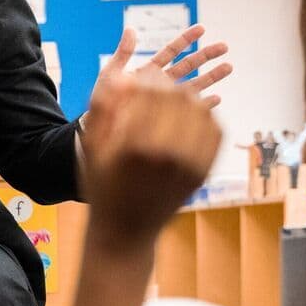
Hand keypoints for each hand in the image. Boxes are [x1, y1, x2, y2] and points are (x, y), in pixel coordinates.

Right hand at [81, 71, 220, 240]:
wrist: (127, 230)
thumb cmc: (102, 187)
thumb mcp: (92, 149)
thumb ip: (103, 110)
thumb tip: (122, 75)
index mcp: (136, 148)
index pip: (153, 94)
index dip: (149, 78)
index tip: (141, 74)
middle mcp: (168, 156)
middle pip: (180, 99)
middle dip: (169, 85)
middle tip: (158, 82)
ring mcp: (190, 165)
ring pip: (201, 112)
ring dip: (189, 97)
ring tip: (173, 95)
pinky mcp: (203, 172)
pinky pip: (214, 131)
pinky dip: (205, 115)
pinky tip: (190, 113)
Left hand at [97, 25, 231, 108]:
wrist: (101, 126)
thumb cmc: (103, 100)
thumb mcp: (110, 74)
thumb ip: (123, 53)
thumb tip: (130, 29)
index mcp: (149, 70)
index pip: (171, 51)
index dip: (186, 40)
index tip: (201, 28)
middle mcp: (161, 83)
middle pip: (188, 65)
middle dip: (206, 55)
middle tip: (224, 47)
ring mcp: (166, 100)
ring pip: (193, 85)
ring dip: (211, 76)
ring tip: (228, 67)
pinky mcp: (168, 116)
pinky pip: (189, 111)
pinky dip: (203, 105)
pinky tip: (216, 99)